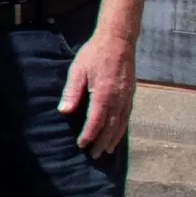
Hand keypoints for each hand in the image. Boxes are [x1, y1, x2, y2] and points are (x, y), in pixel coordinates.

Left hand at [61, 30, 138, 154]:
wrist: (118, 40)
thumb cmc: (94, 54)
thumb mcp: (77, 70)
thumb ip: (72, 92)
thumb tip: (64, 111)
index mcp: (103, 94)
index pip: (96, 121)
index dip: (89, 135)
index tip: (81, 145)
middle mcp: (118, 99)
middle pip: (111, 127)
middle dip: (102, 142)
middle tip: (94, 155)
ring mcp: (127, 97)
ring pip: (121, 124)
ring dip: (113, 139)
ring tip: (107, 151)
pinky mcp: (131, 94)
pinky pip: (127, 116)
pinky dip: (122, 128)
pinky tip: (117, 134)